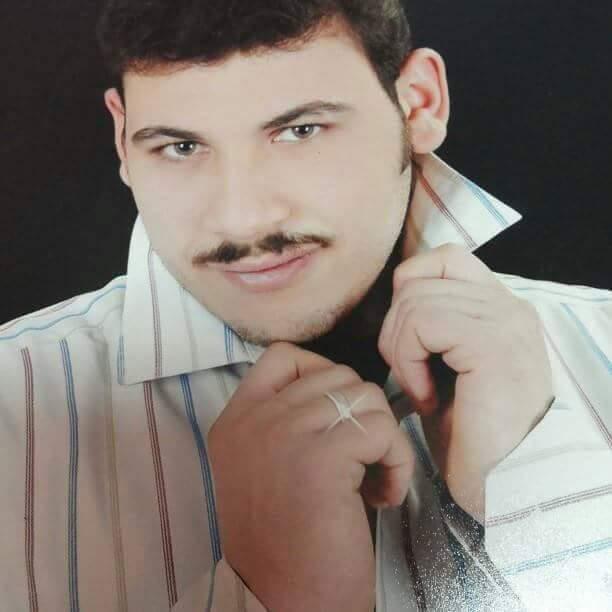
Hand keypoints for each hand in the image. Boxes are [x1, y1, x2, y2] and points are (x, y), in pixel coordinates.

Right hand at [208, 342, 413, 611]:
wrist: (287, 603)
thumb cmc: (287, 541)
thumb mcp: (267, 467)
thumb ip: (287, 420)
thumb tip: (344, 391)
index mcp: (236, 421)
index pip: (282, 356)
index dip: (321, 373)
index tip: (338, 415)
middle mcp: (254, 419)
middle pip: (336, 374)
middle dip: (361, 414)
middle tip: (359, 460)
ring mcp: (284, 432)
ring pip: (364, 396)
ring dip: (382, 438)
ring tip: (372, 480)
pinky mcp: (321, 456)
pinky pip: (383, 429)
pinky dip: (396, 462)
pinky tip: (382, 497)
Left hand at [378, 244, 553, 520]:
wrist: (502, 486)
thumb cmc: (470, 434)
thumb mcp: (446, 367)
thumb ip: (432, 326)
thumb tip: (396, 302)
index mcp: (500, 308)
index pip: (444, 258)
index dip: (409, 287)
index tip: (409, 340)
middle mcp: (509, 306)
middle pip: (418, 279)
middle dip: (395, 330)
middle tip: (411, 375)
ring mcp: (505, 321)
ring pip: (414, 299)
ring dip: (400, 349)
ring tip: (420, 389)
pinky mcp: (492, 343)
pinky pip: (422, 323)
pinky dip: (409, 360)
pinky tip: (426, 397)